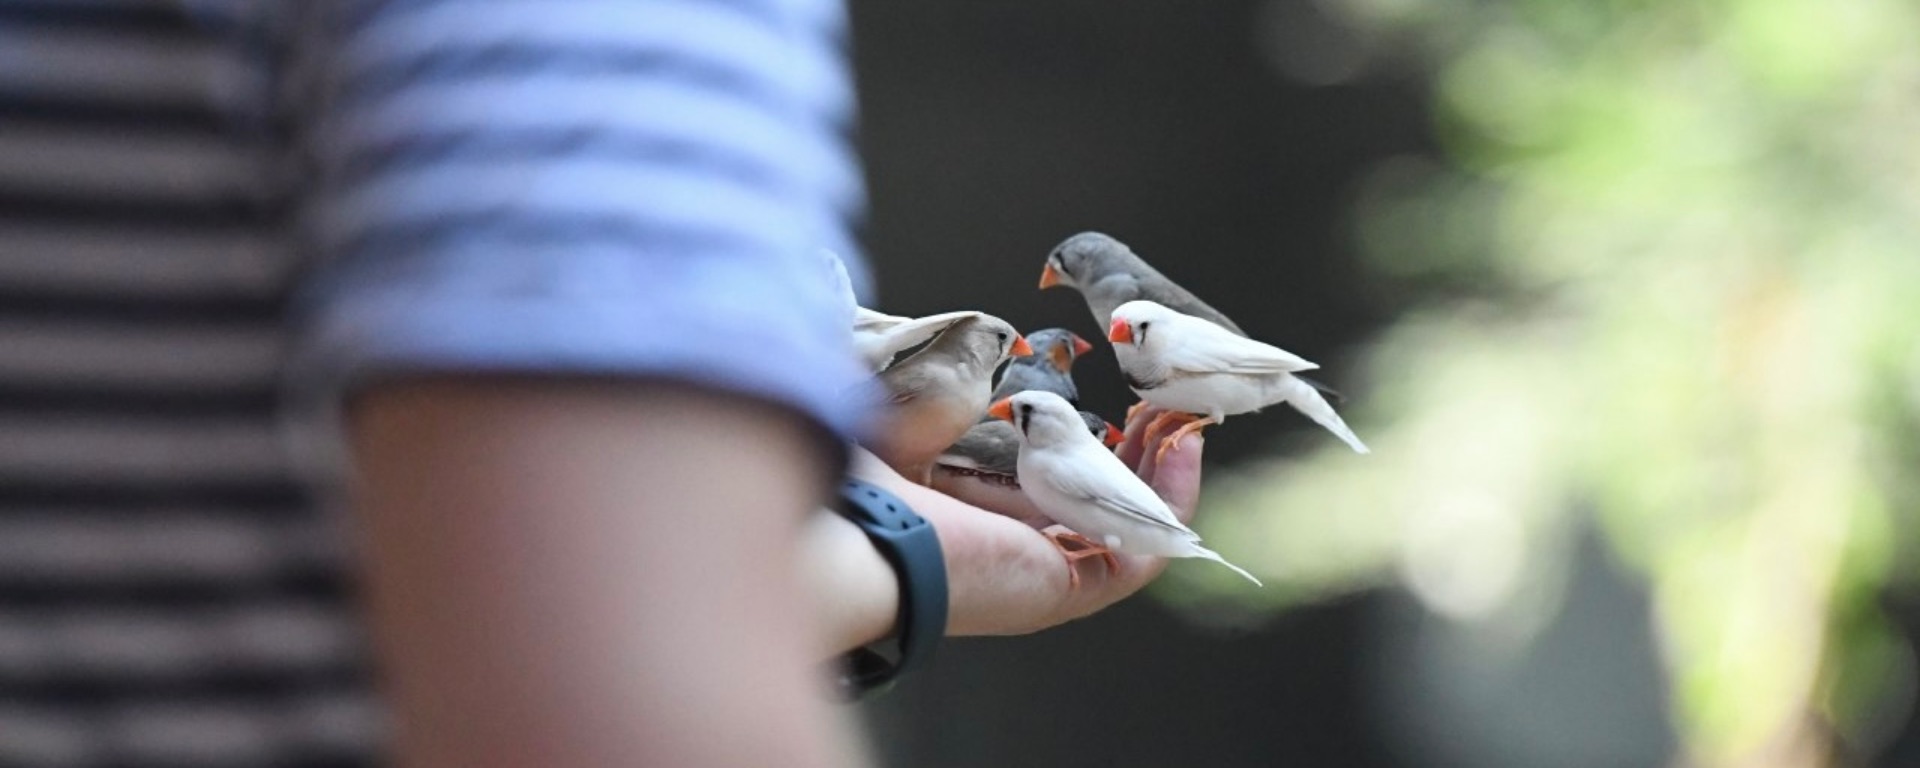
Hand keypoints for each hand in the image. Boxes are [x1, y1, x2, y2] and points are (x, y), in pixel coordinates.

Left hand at [851, 405, 1203, 635]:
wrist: (849, 534)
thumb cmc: (864, 488)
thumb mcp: (913, 424)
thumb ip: (950, 400)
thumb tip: (984, 366)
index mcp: (987, 521)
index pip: (1066, 487)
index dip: (1107, 445)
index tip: (1127, 402)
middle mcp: (1021, 552)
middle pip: (1111, 506)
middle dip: (1148, 453)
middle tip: (1168, 405)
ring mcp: (1047, 576)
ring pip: (1135, 530)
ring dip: (1168, 474)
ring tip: (1186, 422)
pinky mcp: (1066, 590)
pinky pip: (1144, 555)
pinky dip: (1171, 502)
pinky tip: (1180, 449)